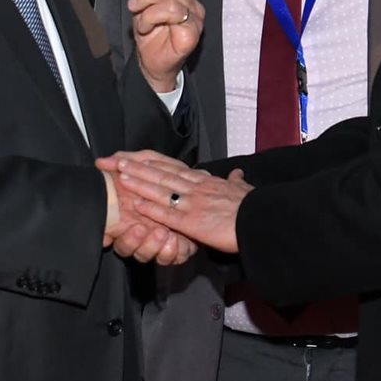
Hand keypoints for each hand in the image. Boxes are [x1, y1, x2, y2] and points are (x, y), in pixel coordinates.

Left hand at [106, 150, 248, 254]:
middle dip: (138, 167)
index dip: (153, 162)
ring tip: (121, 175)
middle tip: (118, 160)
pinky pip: (168, 215)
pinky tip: (137, 204)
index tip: (137, 157)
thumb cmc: (254, 206)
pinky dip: (152, 209)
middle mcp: (196, 189)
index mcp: (206, 182)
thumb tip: (237, 173)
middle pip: (162, 175)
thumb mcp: (243, 189)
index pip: (174, 168)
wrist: (262, 220)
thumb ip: (236, 181)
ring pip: (161, 190)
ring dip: (139, 182)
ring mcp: (193, 204)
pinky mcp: (193, 223)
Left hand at [129, 0, 201, 93]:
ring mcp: (196, 19)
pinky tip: (150, 29)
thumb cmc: (152, 34)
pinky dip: (152, 20)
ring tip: (143, 23)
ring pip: (170, 0)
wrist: (151, 63)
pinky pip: (172, 15)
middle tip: (134, 5)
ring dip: (148, 10)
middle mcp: (193, 4)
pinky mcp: (193, 32)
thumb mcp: (144, 1)